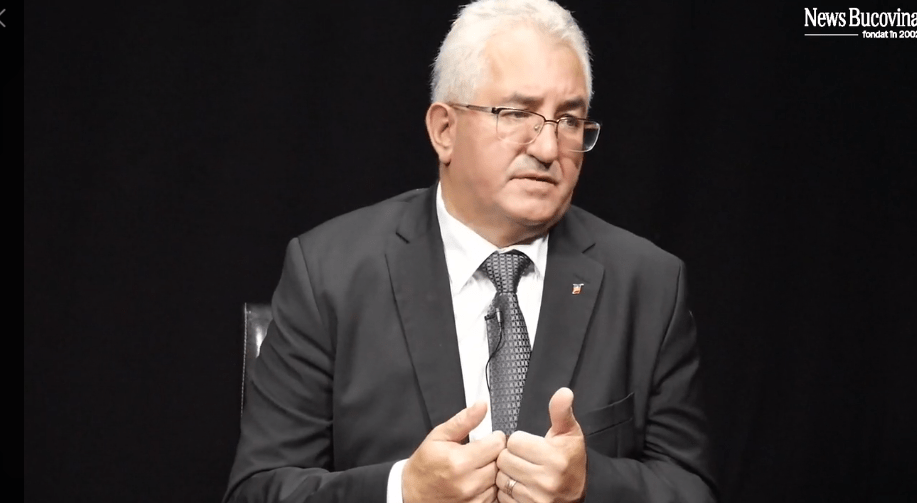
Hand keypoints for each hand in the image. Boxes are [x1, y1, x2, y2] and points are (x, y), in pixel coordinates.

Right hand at [403, 401, 506, 502]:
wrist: (412, 495)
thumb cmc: (424, 465)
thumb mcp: (438, 436)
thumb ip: (463, 420)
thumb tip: (482, 405)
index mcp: (459, 461)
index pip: (497, 444)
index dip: (495, 438)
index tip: (489, 438)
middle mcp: (468, 482)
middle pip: (501, 462)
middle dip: (495, 454)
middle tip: (483, 452)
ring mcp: (473, 498)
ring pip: (500, 479)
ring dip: (494, 471)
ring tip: (479, 466)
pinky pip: (495, 494)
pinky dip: (490, 486)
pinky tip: (478, 480)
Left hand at [495, 388, 585, 502]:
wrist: (579, 493)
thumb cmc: (571, 461)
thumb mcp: (570, 433)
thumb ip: (561, 412)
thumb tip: (564, 392)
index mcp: (555, 458)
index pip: (514, 441)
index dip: (520, 441)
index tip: (531, 446)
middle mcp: (546, 480)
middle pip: (504, 459)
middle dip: (511, 457)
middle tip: (526, 459)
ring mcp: (536, 498)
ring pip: (501, 478)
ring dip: (507, 474)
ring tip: (523, 473)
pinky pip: (502, 496)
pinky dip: (507, 492)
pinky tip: (521, 486)